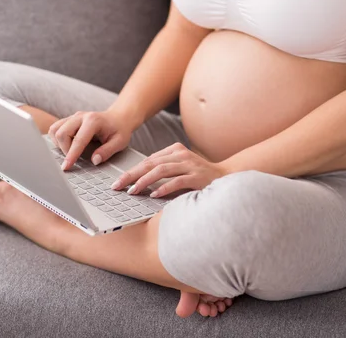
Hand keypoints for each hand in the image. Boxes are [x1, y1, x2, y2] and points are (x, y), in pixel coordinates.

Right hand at [48, 110, 133, 169]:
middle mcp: (81, 116)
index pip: (78, 140)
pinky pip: (55, 128)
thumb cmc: (119, 130)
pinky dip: (57, 139)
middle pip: (61, 133)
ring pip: (55, 130)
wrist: (118, 118)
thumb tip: (94, 161)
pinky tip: (67, 145)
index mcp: (93, 121)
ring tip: (71, 151)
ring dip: (59, 144)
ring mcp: (73, 117)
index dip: (71, 155)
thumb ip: (107, 151)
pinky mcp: (69, 119)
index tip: (66, 167)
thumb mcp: (119, 142)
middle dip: (64, 150)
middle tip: (74, 159)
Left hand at [111, 143, 225, 196]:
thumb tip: (138, 180)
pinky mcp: (197, 177)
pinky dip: (164, 188)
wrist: (227, 177)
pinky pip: (177, 181)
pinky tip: (154, 195)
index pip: (148, 160)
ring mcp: (190, 165)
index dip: (132, 171)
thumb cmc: (199, 176)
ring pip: (161, 170)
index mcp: (175, 150)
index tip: (119, 181)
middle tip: (118, 186)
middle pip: (150, 163)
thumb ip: (163, 170)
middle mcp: (181, 155)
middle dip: (131, 175)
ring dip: (144, 181)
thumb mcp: (180, 168)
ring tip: (133, 191)